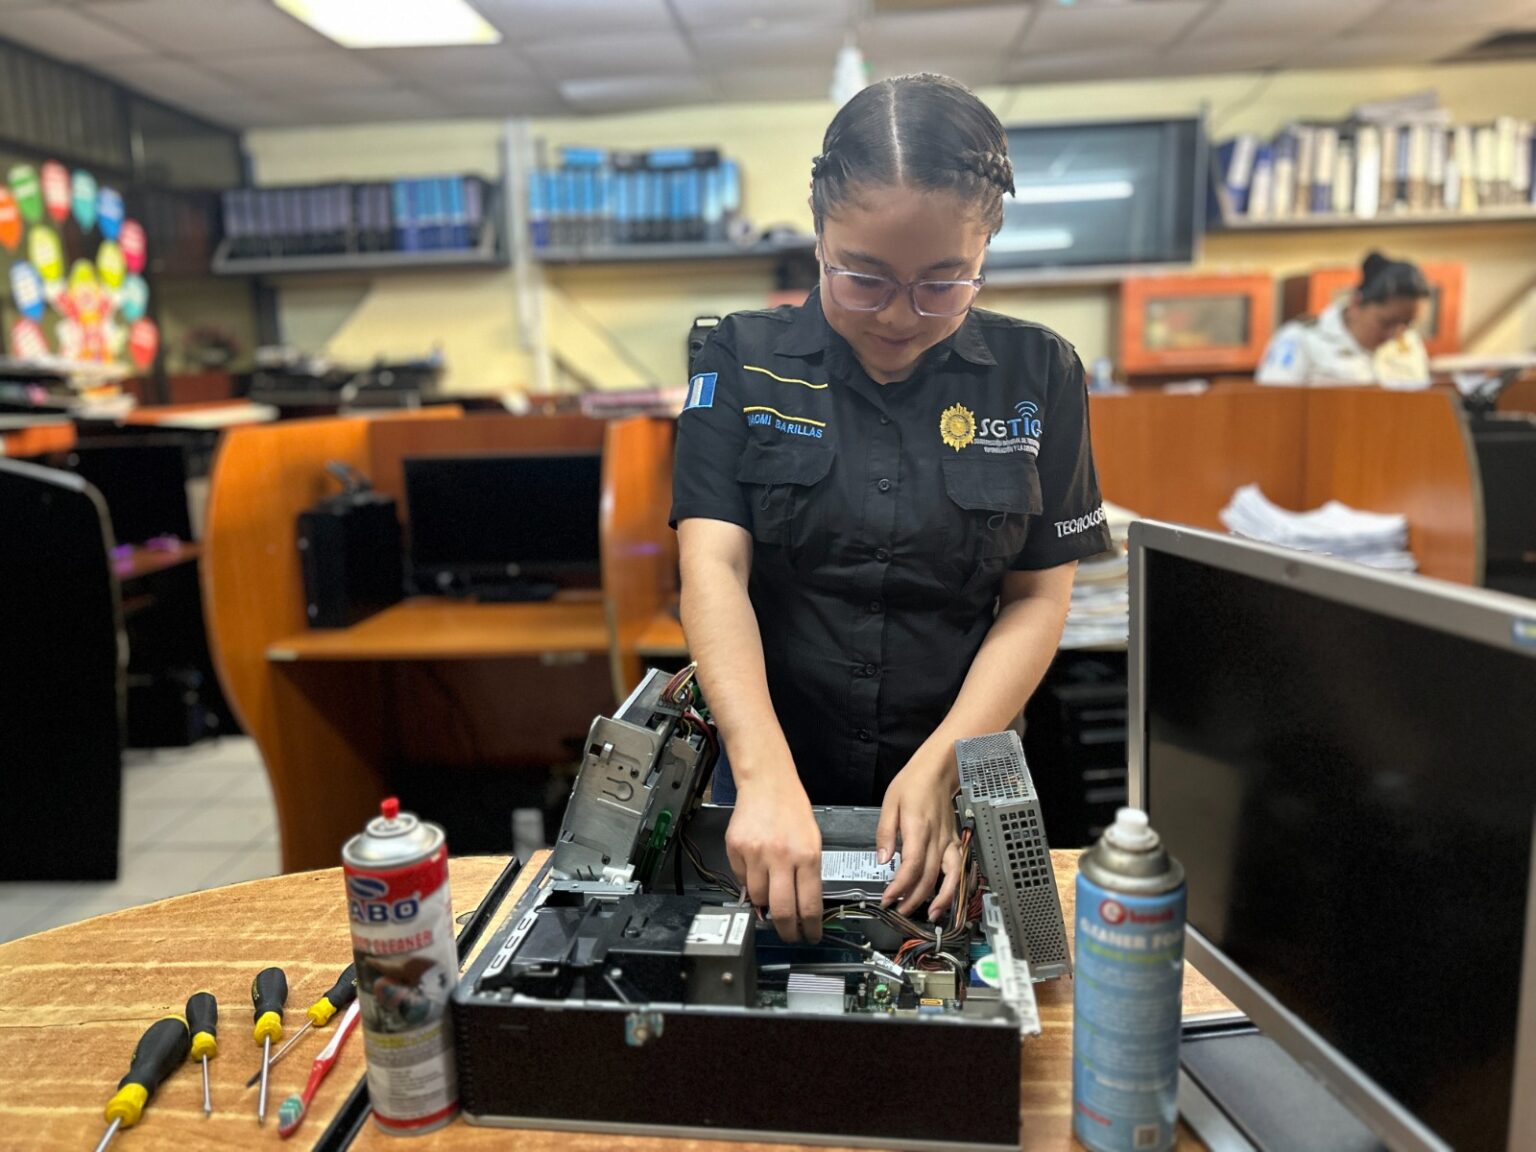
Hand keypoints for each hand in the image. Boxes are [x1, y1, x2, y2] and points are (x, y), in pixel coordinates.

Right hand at [725, 770, 822, 942]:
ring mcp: (756, 853)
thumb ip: (807, 875)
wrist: (767, 783)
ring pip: (757, 898)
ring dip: (765, 905)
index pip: (809, 905)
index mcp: (807, 855)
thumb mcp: (812, 842)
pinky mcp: (736, 849)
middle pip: (781, 910)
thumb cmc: (792, 810)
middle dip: (786, 930)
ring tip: (771, 899)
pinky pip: (741, 879)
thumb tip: (800, 907)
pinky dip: (749, 883)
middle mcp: (781, 856)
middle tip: (789, 935)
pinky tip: (757, 872)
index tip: (810, 936)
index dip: (809, 928)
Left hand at [876, 750, 962, 919]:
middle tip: (899, 911)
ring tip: (933, 915)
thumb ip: (885, 833)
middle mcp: (937, 838)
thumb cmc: (914, 783)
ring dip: (943, 898)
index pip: (911, 866)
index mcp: (918, 829)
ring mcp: (950, 841)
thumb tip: (882, 859)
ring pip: (951, 876)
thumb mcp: (890, 803)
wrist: (939, 770)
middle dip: (914, 899)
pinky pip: (961, 868)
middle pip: (929, 877)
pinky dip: (959, 885)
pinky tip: (953, 897)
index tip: (887, 898)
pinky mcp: (956, 841)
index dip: (900, 886)